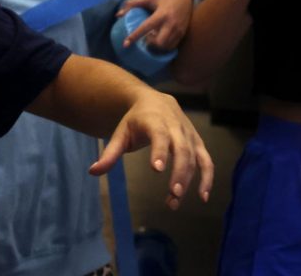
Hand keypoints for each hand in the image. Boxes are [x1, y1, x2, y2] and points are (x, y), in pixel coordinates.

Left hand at [89, 91, 213, 208]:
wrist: (155, 101)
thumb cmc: (135, 120)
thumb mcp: (121, 133)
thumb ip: (110, 153)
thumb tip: (93, 172)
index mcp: (155, 121)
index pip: (159, 135)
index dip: (160, 151)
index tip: (157, 169)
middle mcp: (176, 126)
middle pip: (182, 148)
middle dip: (179, 171)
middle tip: (173, 193)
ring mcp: (189, 134)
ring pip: (195, 157)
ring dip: (189, 180)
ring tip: (176, 200)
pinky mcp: (198, 143)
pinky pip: (206, 161)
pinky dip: (207, 178)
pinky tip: (202, 197)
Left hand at [116, 0, 194, 49]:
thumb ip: (133, 4)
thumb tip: (118, 15)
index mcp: (161, 14)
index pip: (146, 27)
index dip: (134, 36)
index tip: (125, 44)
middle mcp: (171, 24)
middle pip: (159, 42)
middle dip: (150, 44)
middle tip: (145, 39)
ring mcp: (178, 30)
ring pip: (166, 46)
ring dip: (157, 46)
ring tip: (152, 40)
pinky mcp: (183, 33)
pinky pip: (173, 46)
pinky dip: (164, 47)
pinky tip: (160, 41)